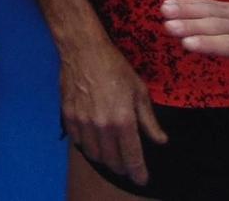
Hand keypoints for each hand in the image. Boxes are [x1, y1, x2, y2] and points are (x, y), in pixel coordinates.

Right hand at [59, 38, 167, 185]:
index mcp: (123, 120)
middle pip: (112, 161)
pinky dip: (87, 145)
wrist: (83, 50)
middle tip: (128, 165)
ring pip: (94, 154)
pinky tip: (94, 139)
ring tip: (111, 153)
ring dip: (104, 158)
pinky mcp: (68, 116)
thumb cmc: (114, 67)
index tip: (142, 179)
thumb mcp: (139, 91)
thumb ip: (149, 120)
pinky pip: (78, 141)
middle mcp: (102, 126)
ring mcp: (83, 123)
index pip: (132, 157)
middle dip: (122, 167)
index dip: (138, 172)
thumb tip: (160, 140)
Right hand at [160, 0, 228, 114]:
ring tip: (165, 9)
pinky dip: (191, 1)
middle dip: (191, 25)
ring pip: (210, 11)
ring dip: (186, 9)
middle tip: (168, 26)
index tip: (188, 44)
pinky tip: (173, 1)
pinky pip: (211, 3)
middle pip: (216, 25)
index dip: (211, 44)